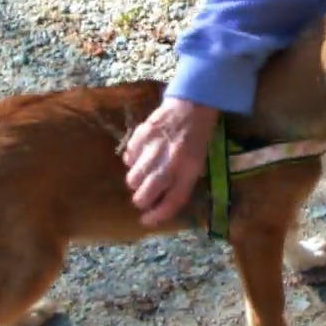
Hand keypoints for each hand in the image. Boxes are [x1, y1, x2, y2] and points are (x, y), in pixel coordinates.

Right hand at [123, 97, 220, 227]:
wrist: (192, 105)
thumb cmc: (198, 138)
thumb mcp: (197, 163)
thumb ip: (181, 182)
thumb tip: (161, 202)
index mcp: (189, 170)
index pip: (172, 200)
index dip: (158, 215)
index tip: (147, 220)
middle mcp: (170, 162)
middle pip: (146, 194)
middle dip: (142, 201)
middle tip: (143, 197)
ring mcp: (153, 148)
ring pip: (133, 179)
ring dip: (135, 183)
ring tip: (142, 176)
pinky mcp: (141, 135)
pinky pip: (128, 157)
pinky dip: (131, 161)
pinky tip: (139, 157)